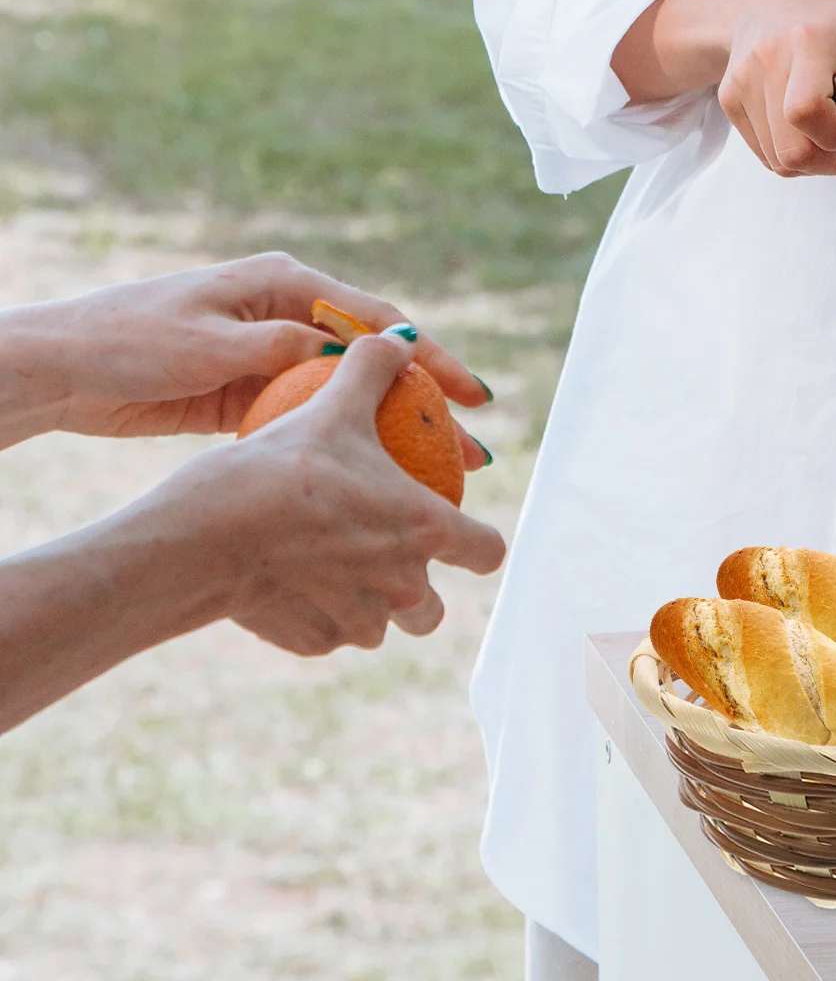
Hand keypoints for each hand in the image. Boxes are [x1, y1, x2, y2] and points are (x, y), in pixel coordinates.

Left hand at [0, 253, 490, 460]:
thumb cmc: (131, 340)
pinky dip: (349, 446)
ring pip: (353, 397)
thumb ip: (278, 344)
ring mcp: (275, 354)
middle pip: (378, 362)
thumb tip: (342, 353)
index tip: (470, 394)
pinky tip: (378, 481)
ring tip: (442, 476)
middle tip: (473, 449)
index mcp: (285, 282)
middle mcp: (289, 314)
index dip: (431, 358)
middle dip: (430, 404)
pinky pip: (316, 419)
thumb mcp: (210, 341)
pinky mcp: (255, 393)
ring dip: (397, 434)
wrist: (65, 368)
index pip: (378, 321)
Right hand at [167, 329, 505, 654]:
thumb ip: (372, 371)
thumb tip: (401, 337)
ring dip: (363, 606)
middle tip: (384, 561)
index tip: (463, 538)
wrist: (203, 537)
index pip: (487, 551)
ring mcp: (360, 621)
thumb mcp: (330, 408)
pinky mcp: (314, 643)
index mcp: (424, 528)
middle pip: (432, 608)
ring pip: (378, 627)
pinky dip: (312, 616)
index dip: (480, 545)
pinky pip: (326, 635)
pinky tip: (281, 584)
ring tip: (326, 571)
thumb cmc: (276, 470)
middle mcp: (404, 586)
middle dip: (418, 591)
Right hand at [612, 0, 835, 177]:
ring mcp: (742, 82)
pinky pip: (763, 152)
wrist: (766, 1)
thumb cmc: (824, 19)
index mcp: (807, 40)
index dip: (835, 137)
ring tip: (822, 136)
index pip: (806, 111)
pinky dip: (786, 154)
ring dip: (807, 161)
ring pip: (777, 159)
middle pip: (791, 148)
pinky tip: (800, 130)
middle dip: (824, 162)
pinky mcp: (729, 100)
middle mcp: (767, 60)